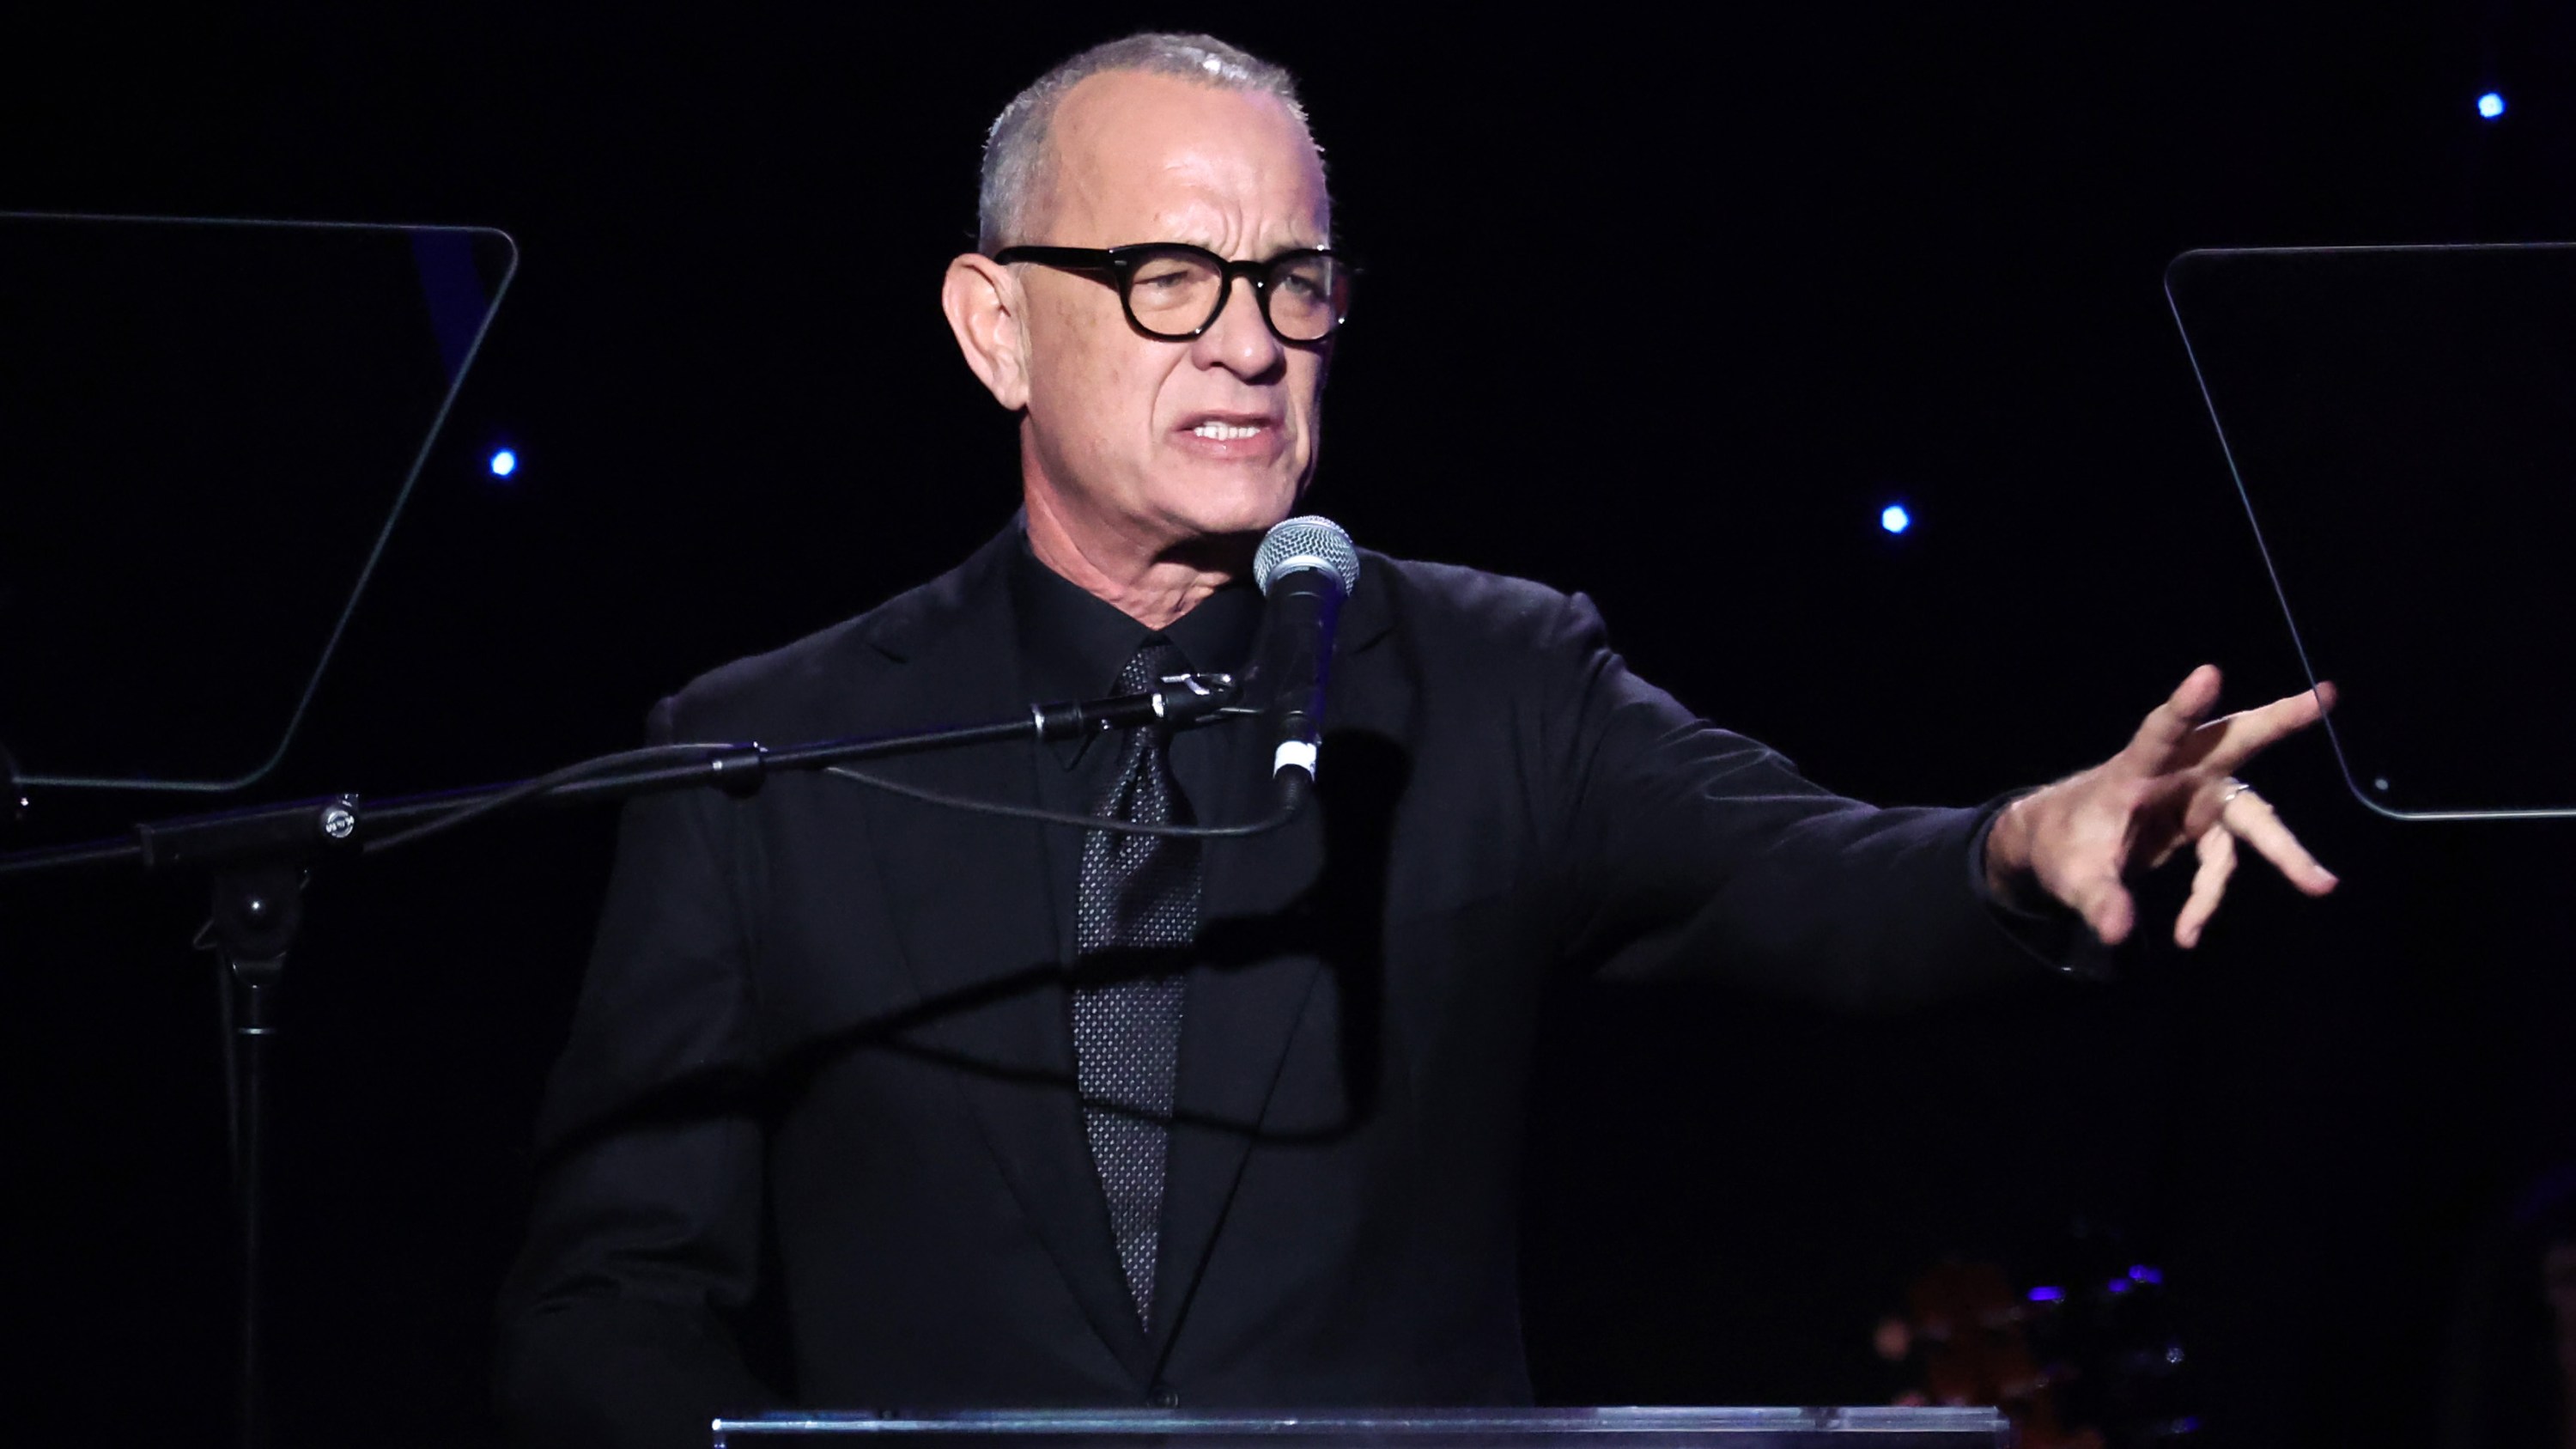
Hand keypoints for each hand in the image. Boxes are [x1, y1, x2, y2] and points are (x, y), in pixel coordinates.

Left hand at [1984, 665, 2337, 946]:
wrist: (2059, 847)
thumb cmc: (2062, 844)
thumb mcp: (2072, 876)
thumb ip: (2097, 898)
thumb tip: (2117, 932)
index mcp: (2135, 769)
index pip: (2160, 733)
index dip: (2183, 707)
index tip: (2209, 673)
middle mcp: (2176, 774)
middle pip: (2235, 742)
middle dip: (2281, 720)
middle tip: (2328, 695)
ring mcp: (2196, 796)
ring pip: (2252, 816)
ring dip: (2285, 853)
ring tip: (2322, 885)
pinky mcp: (2204, 824)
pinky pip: (2222, 862)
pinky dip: (2207, 897)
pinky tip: (2186, 933)